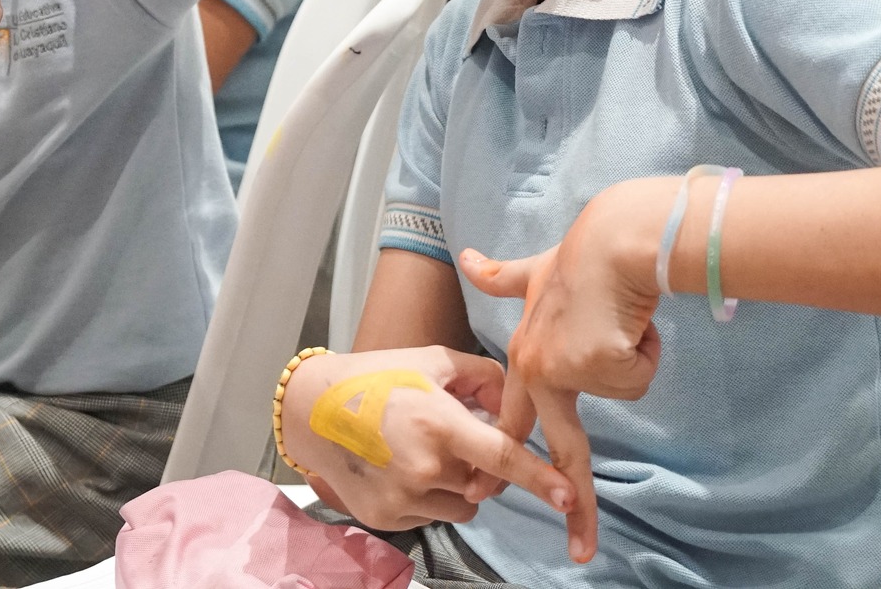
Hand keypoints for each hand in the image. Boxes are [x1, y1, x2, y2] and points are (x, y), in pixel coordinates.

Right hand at [277, 346, 577, 535]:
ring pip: (463, 504)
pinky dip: (428, 497)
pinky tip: (400, 467)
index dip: (539, 478)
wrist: (310, 411)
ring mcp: (404, 498)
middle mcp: (423, 467)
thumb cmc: (374, 378)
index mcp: (437, 423)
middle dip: (482, 466)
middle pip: (485, 483)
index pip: (501, 456)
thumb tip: (516, 404)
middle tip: (451, 435)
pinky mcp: (388, 519)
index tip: (569, 498)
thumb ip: (485, 378)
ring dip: (457, 484)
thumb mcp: (432, 361)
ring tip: (420, 450)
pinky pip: (432, 515)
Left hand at [461, 180, 667, 564]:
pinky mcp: (598, 364)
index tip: (487, 493)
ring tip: (619, 315)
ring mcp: (567, 369)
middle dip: (573, 507)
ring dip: (633, 355)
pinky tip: (631, 317)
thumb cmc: (583, 252)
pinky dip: (646, 347)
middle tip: (579, 549)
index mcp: (525, 356)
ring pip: (623, 386)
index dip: (503, 460)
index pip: (515, 422)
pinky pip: (640, 373)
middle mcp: (539, 368)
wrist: (614, 236)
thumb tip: (468, 260)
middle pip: (563, 449)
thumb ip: (504, 276)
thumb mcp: (538, 269)